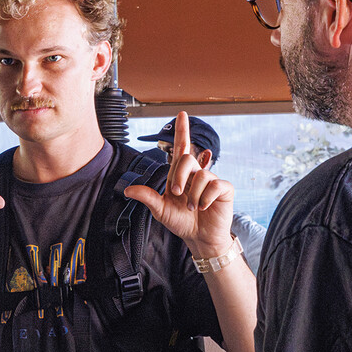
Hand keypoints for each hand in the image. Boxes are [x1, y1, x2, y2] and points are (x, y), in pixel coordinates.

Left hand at [124, 112, 234, 257]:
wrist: (199, 238)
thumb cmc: (182, 222)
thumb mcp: (160, 210)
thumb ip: (147, 197)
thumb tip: (127, 189)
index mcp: (180, 175)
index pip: (181, 148)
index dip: (181, 130)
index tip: (181, 114)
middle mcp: (196, 173)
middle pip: (186, 159)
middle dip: (179, 177)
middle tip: (177, 194)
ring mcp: (211, 180)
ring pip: (201, 175)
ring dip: (193, 195)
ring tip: (193, 207)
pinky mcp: (224, 189)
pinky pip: (216, 185)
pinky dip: (206, 198)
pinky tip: (204, 207)